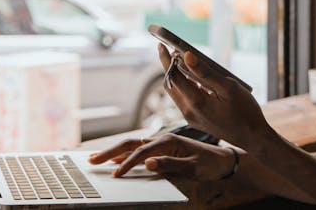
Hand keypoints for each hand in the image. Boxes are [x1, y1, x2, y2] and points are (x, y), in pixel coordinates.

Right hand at [88, 133, 236, 180]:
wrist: (224, 159)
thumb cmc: (210, 164)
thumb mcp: (193, 168)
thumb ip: (170, 165)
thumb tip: (148, 163)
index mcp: (169, 141)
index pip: (141, 152)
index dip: (127, 164)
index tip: (115, 175)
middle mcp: (163, 138)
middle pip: (131, 143)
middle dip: (110, 151)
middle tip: (91, 160)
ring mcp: (162, 142)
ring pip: (132, 144)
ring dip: (114, 151)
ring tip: (96, 158)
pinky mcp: (162, 148)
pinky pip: (139, 149)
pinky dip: (124, 154)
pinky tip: (116, 159)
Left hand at [158, 43, 271, 150]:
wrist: (253, 138)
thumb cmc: (245, 111)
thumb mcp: (228, 87)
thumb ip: (205, 72)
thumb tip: (186, 56)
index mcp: (196, 102)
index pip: (173, 76)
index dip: (166, 59)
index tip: (162, 45)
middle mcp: (189, 112)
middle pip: (170, 85)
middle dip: (168, 66)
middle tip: (170, 50)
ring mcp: (191, 118)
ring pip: (176, 93)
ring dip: (176, 76)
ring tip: (182, 61)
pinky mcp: (196, 121)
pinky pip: (184, 100)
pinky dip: (184, 86)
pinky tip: (194, 78)